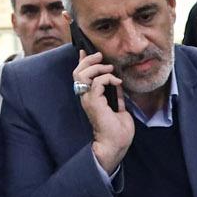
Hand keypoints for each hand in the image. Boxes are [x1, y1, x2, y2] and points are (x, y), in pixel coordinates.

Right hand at [76, 50, 133, 173]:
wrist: (115, 145)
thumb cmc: (118, 132)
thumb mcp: (119, 108)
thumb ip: (116, 96)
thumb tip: (118, 85)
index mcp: (90, 98)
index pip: (81, 76)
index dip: (82, 62)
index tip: (85, 51)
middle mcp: (85, 97)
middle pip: (78, 72)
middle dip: (88, 60)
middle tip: (100, 56)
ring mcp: (88, 99)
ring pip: (82, 74)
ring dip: (96, 67)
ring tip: (109, 68)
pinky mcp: (94, 102)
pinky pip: (97, 82)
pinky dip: (107, 78)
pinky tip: (117, 82)